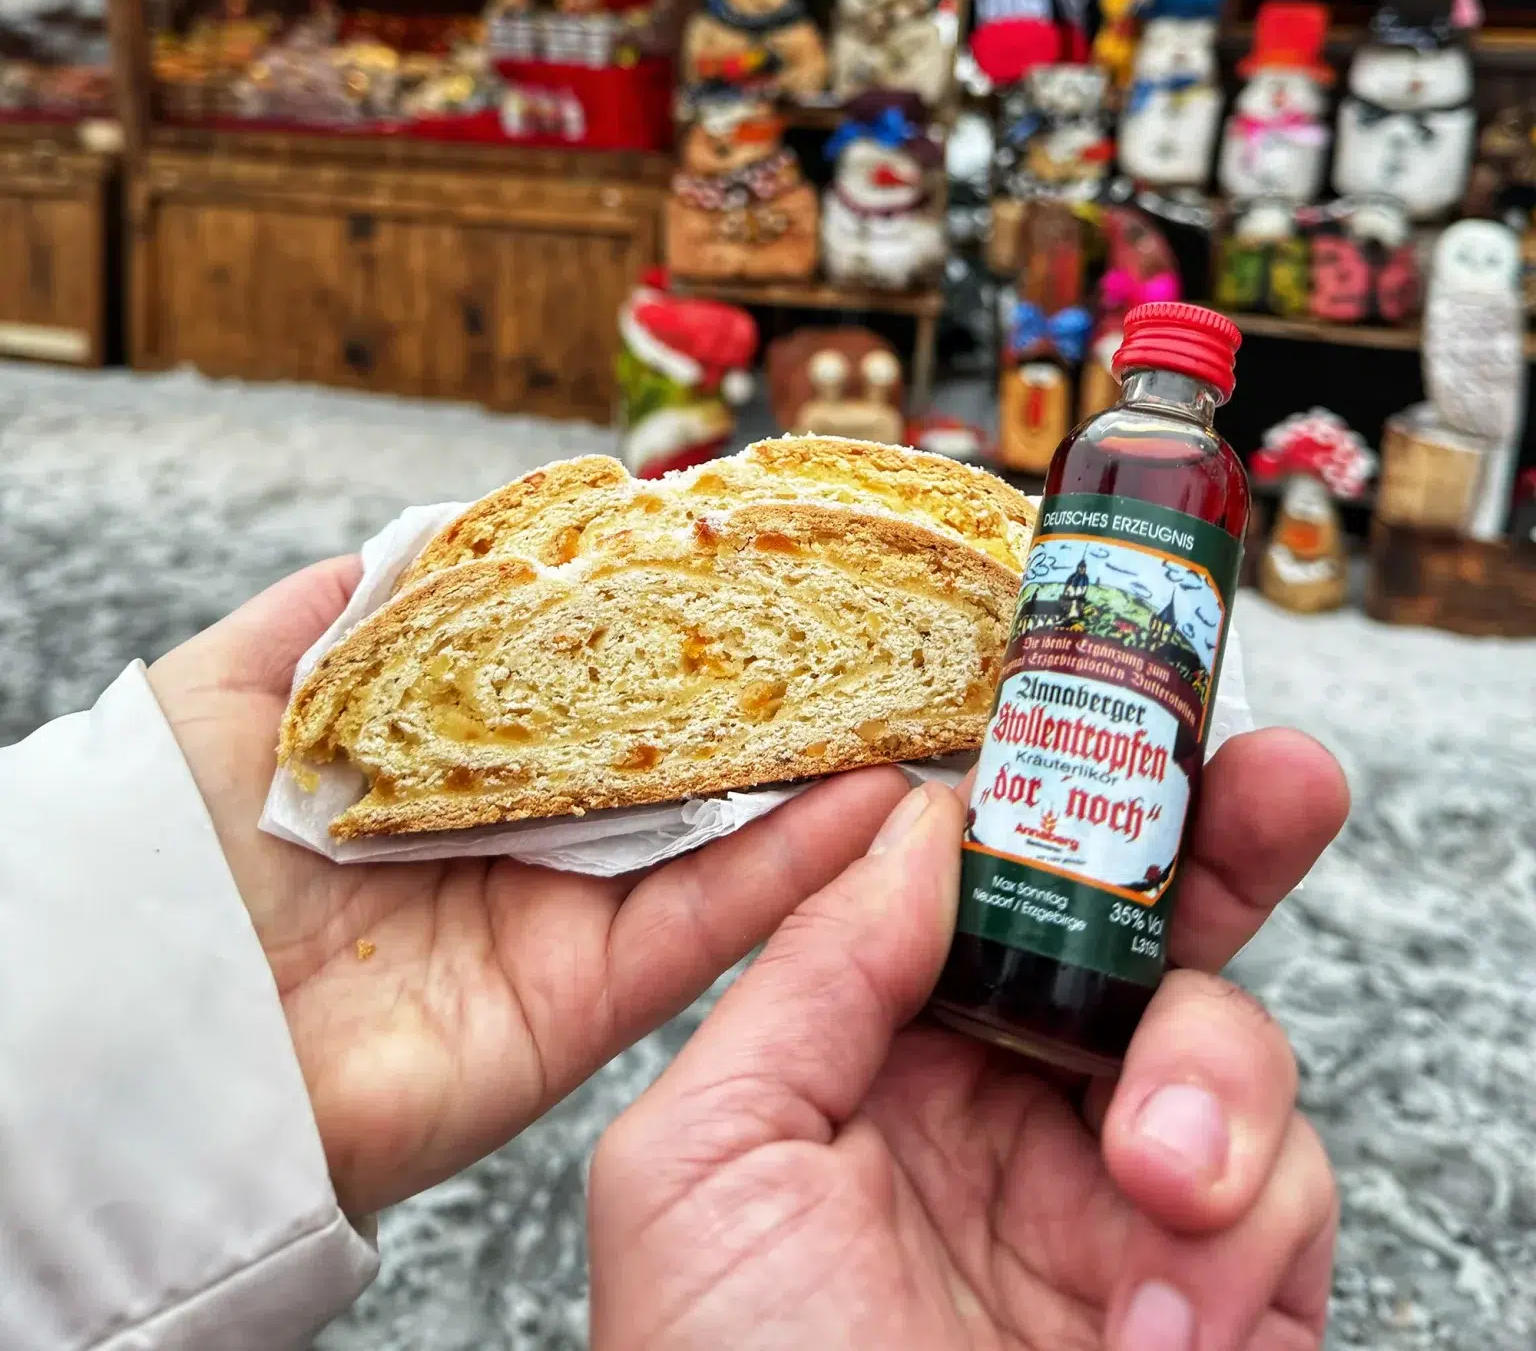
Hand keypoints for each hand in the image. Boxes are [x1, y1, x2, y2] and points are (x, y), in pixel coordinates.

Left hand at [148, 559, 910, 1220]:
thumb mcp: (234, 685)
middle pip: (669, 751)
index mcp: (443, 755)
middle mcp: (513, 832)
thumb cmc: (168, 845)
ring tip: (910, 700)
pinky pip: (703, 928)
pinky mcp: (581, 1003)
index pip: (584, 672)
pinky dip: (794, 871)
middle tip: (873, 624)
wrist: (139, 1033)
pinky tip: (869, 805)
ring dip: (814, 773)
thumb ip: (348, 606)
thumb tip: (453, 530)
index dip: (667, 615)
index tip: (755, 553)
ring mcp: (553, 916)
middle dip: (769, 690)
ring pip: (712, 832)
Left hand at [590, 732, 1348, 1350]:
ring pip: (1231, 1048)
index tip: (1118, 708)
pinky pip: (1289, 1198)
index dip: (1062, 793)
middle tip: (1281, 780)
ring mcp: (1117, 1210)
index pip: (994, 886)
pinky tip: (1159, 1320)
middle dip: (1223, 847)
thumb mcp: (702, 1158)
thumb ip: (810, 970)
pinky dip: (1250, 1233)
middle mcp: (1010, 1112)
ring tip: (1160, 1181)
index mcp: (885, 1054)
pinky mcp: (1214, 1307)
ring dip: (1219, 1085)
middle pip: (1144, 934)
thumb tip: (913, 816)